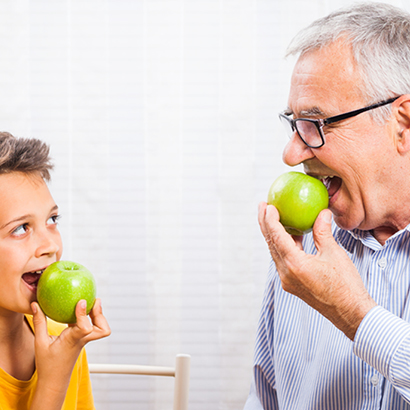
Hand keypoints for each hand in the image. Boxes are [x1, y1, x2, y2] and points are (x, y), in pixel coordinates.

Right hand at [29, 299, 109, 408]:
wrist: (54, 380)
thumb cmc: (47, 364)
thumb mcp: (40, 343)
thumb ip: (39, 323)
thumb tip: (36, 304)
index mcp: (72, 340)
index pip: (85, 328)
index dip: (84, 314)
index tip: (81, 302)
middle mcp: (82, 339)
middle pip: (102, 329)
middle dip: (100, 314)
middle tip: (95, 300)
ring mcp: (85, 340)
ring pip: (101, 329)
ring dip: (98, 315)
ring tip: (91, 302)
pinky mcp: (83, 339)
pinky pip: (92, 327)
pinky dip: (91, 317)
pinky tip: (81, 309)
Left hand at [258, 202, 376, 339]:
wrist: (350, 313)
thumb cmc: (345, 285)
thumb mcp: (334, 254)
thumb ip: (323, 232)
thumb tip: (321, 213)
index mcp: (294, 265)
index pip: (277, 237)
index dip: (270, 220)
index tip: (267, 205)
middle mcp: (286, 273)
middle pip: (271, 243)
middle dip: (265, 224)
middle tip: (263, 205)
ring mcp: (287, 280)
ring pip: (275, 252)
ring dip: (273, 234)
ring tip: (273, 217)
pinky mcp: (292, 283)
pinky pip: (283, 260)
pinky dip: (284, 246)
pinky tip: (291, 235)